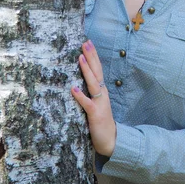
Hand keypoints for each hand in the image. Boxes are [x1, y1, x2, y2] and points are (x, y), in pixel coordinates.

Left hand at [71, 39, 116, 156]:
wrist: (111, 140)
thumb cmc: (100, 122)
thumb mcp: (95, 104)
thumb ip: (89, 93)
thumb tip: (78, 80)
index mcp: (101, 90)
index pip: (97, 69)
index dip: (93, 56)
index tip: (88, 42)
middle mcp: (102, 94)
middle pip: (97, 71)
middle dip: (91, 56)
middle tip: (86, 42)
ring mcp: (99, 103)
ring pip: (93, 83)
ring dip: (87, 70)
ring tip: (80, 57)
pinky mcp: (95, 115)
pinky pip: (87, 104)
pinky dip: (80, 95)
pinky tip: (73, 88)